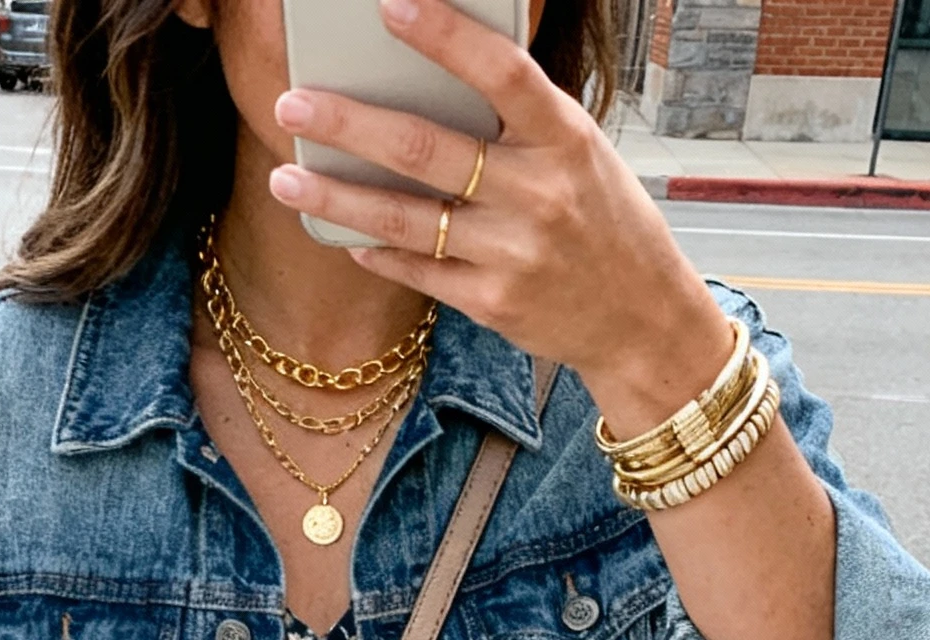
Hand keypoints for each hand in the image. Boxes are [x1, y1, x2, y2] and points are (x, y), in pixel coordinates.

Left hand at [269, 0, 734, 438]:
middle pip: (425, 149)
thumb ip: (519, 122)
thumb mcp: (580, 154)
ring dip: (337, 196)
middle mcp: (538, 194)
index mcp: (565, 138)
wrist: (643, 319)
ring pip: (405, 218)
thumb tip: (436, 79)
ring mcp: (513, 253)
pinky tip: (341, 234)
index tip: (389, 6)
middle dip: (349, 123)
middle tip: (293, 103)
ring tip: (287, 177)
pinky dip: (375, 250)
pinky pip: (418, 270)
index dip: (445, 37)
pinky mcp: (492, 303)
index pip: (502, 73)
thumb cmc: (605, 223)